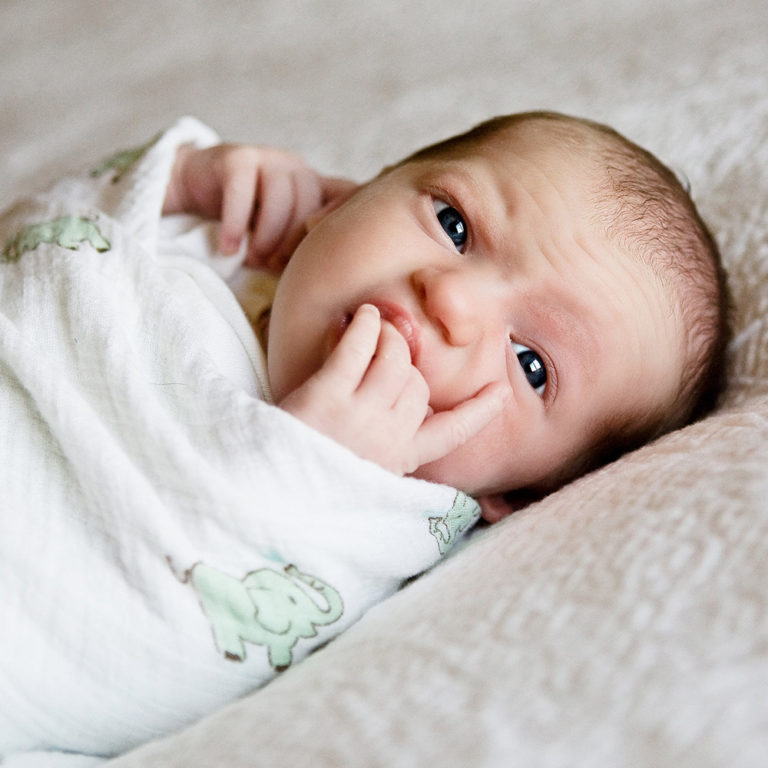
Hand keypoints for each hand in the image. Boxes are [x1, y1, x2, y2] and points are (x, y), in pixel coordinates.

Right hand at [163, 143, 356, 270]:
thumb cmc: (246, 217)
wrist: (197, 183)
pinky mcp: (237, 158)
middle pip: (308, 205)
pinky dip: (235, 226)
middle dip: (292, 243)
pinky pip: (241, 194)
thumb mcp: (280, 230)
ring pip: (278, 199)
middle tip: (274, 267)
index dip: (344, 220)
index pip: (347, 195)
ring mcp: (269, 158)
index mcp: (316, 186)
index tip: (331, 254)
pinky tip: (229, 249)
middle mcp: (298, 169)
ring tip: (253, 260)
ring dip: (266, 237)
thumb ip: (301, 245)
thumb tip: (322, 285)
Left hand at [279, 304, 507, 475]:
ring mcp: (359, 419)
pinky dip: (365, 326)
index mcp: (399, 462)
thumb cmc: (309, 477)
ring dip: (389, 336)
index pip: (452, 434)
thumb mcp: (360, 472)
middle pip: (419, 385)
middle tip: (385, 350)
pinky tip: (361, 318)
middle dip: (406, 364)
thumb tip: (406, 390)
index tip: (501, 390)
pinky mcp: (327, 398)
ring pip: (397, 360)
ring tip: (373, 327)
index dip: (479, 410)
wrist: (263, 496)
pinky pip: (359, 348)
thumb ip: (387, 443)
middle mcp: (387, 440)